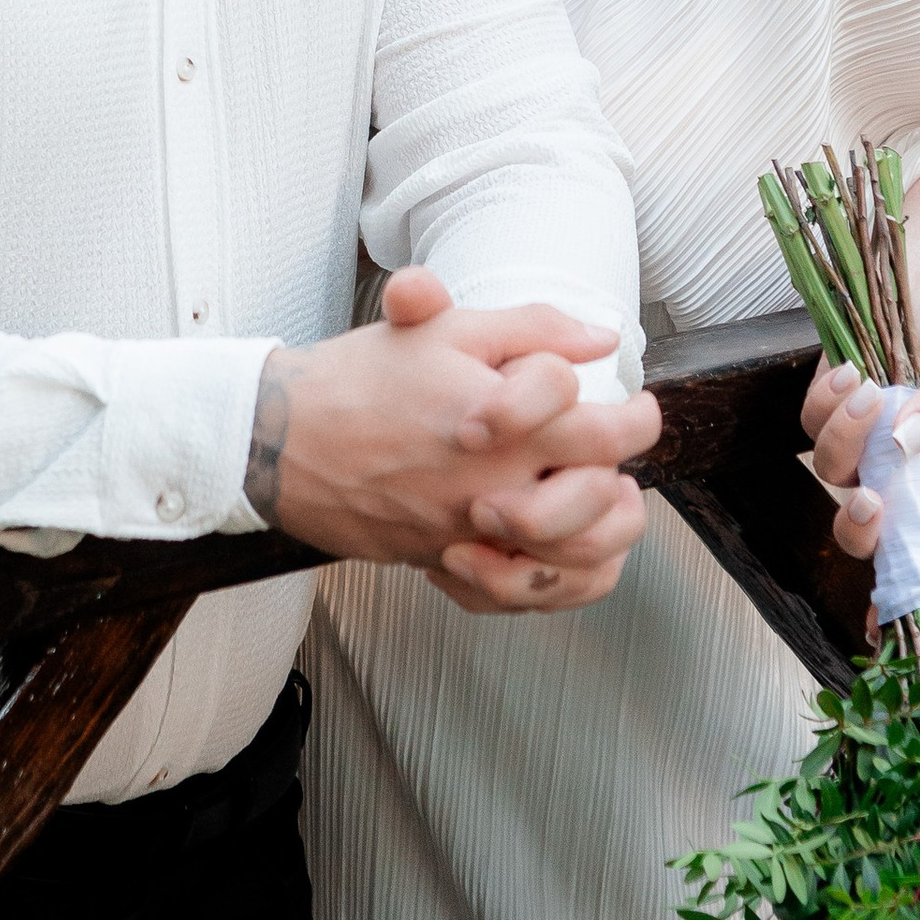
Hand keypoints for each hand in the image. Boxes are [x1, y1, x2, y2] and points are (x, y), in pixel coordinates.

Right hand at [250, 267, 656, 612]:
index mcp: (505, 425)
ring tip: (607, 494)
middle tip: (625, 443)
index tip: (637, 401)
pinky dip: (560, 578)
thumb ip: (531, 327)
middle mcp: (495, 487)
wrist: (280, 441)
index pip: (606, 430)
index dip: (639, 413)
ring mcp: (472, 531)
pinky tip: (566, 545)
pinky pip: (526, 592)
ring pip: (574, 556)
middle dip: (627, 467)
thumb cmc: (358, 379)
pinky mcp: (445, 559)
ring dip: (604, 527)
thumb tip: (602, 338)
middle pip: (602, 497)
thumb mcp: (443, 327)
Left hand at [796, 150, 919, 560]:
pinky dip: (826, 400)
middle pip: (859, 520)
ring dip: (844, 435)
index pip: (916, 543)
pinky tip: (850, 372)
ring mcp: (858, 434)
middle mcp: (894, 465)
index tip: (878, 618)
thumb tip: (905, 446)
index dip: (895, 584)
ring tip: (868, 386)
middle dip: (857, 522)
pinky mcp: (828, 400)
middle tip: (871, 499)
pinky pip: (810, 418)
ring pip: (829, 466)